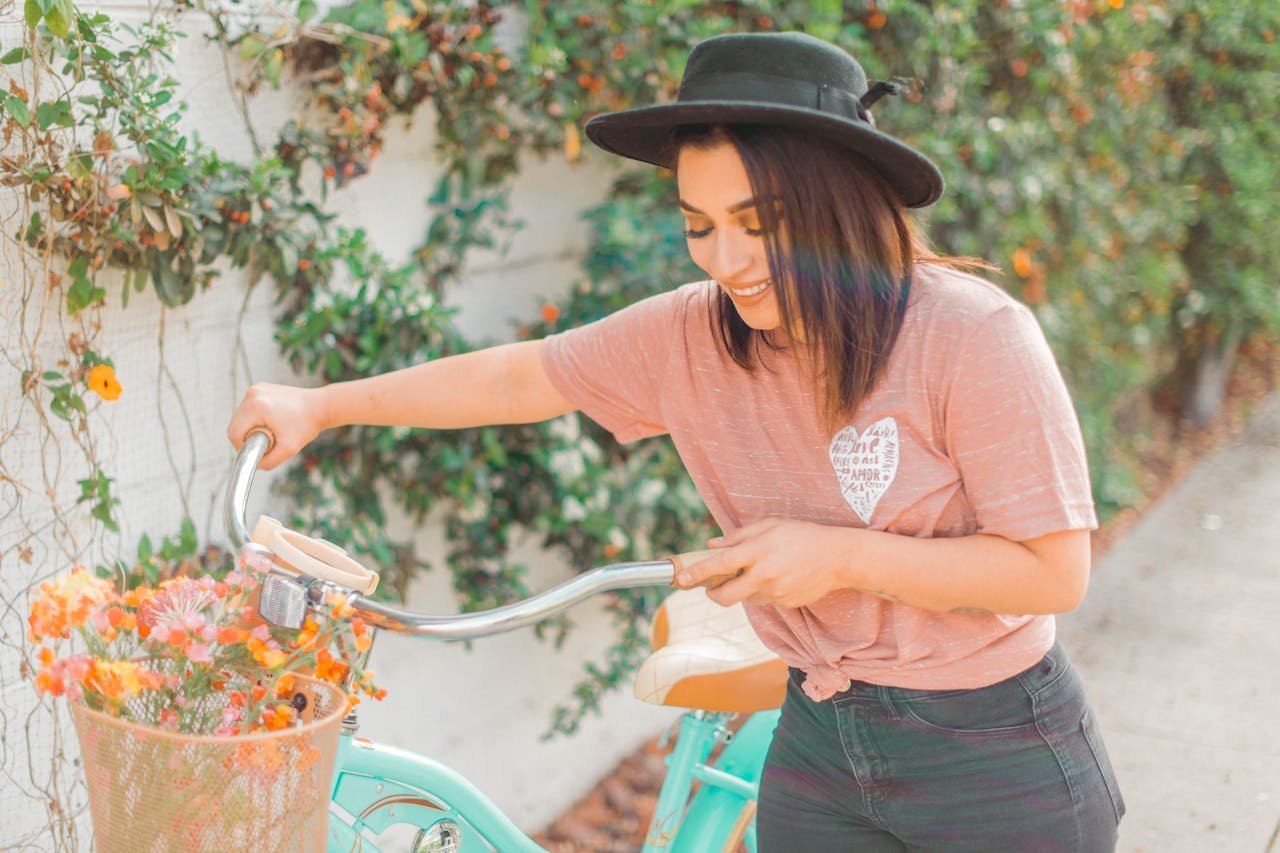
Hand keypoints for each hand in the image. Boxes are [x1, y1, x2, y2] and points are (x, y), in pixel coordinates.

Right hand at [226, 382, 328, 469]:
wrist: (321, 406)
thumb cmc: (307, 425)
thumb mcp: (288, 449)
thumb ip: (268, 462)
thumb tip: (254, 465)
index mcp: (256, 406)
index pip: (234, 433)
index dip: (241, 447)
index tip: (256, 452)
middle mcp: (253, 394)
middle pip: (235, 424)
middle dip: (247, 437)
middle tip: (266, 443)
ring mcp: (256, 388)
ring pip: (241, 417)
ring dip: (250, 428)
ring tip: (271, 431)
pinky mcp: (260, 388)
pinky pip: (249, 409)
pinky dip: (256, 418)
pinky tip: (272, 421)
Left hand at [674, 518, 854, 607]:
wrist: (838, 558)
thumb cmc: (801, 535)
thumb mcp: (770, 525)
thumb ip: (739, 536)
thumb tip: (712, 545)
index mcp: (759, 551)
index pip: (721, 564)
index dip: (699, 572)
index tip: (682, 578)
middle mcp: (765, 575)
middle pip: (726, 595)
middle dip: (712, 594)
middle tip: (709, 587)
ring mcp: (776, 592)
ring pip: (744, 598)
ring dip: (741, 589)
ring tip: (758, 570)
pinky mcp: (785, 603)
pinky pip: (763, 600)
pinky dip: (761, 590)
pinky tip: (777, 576)